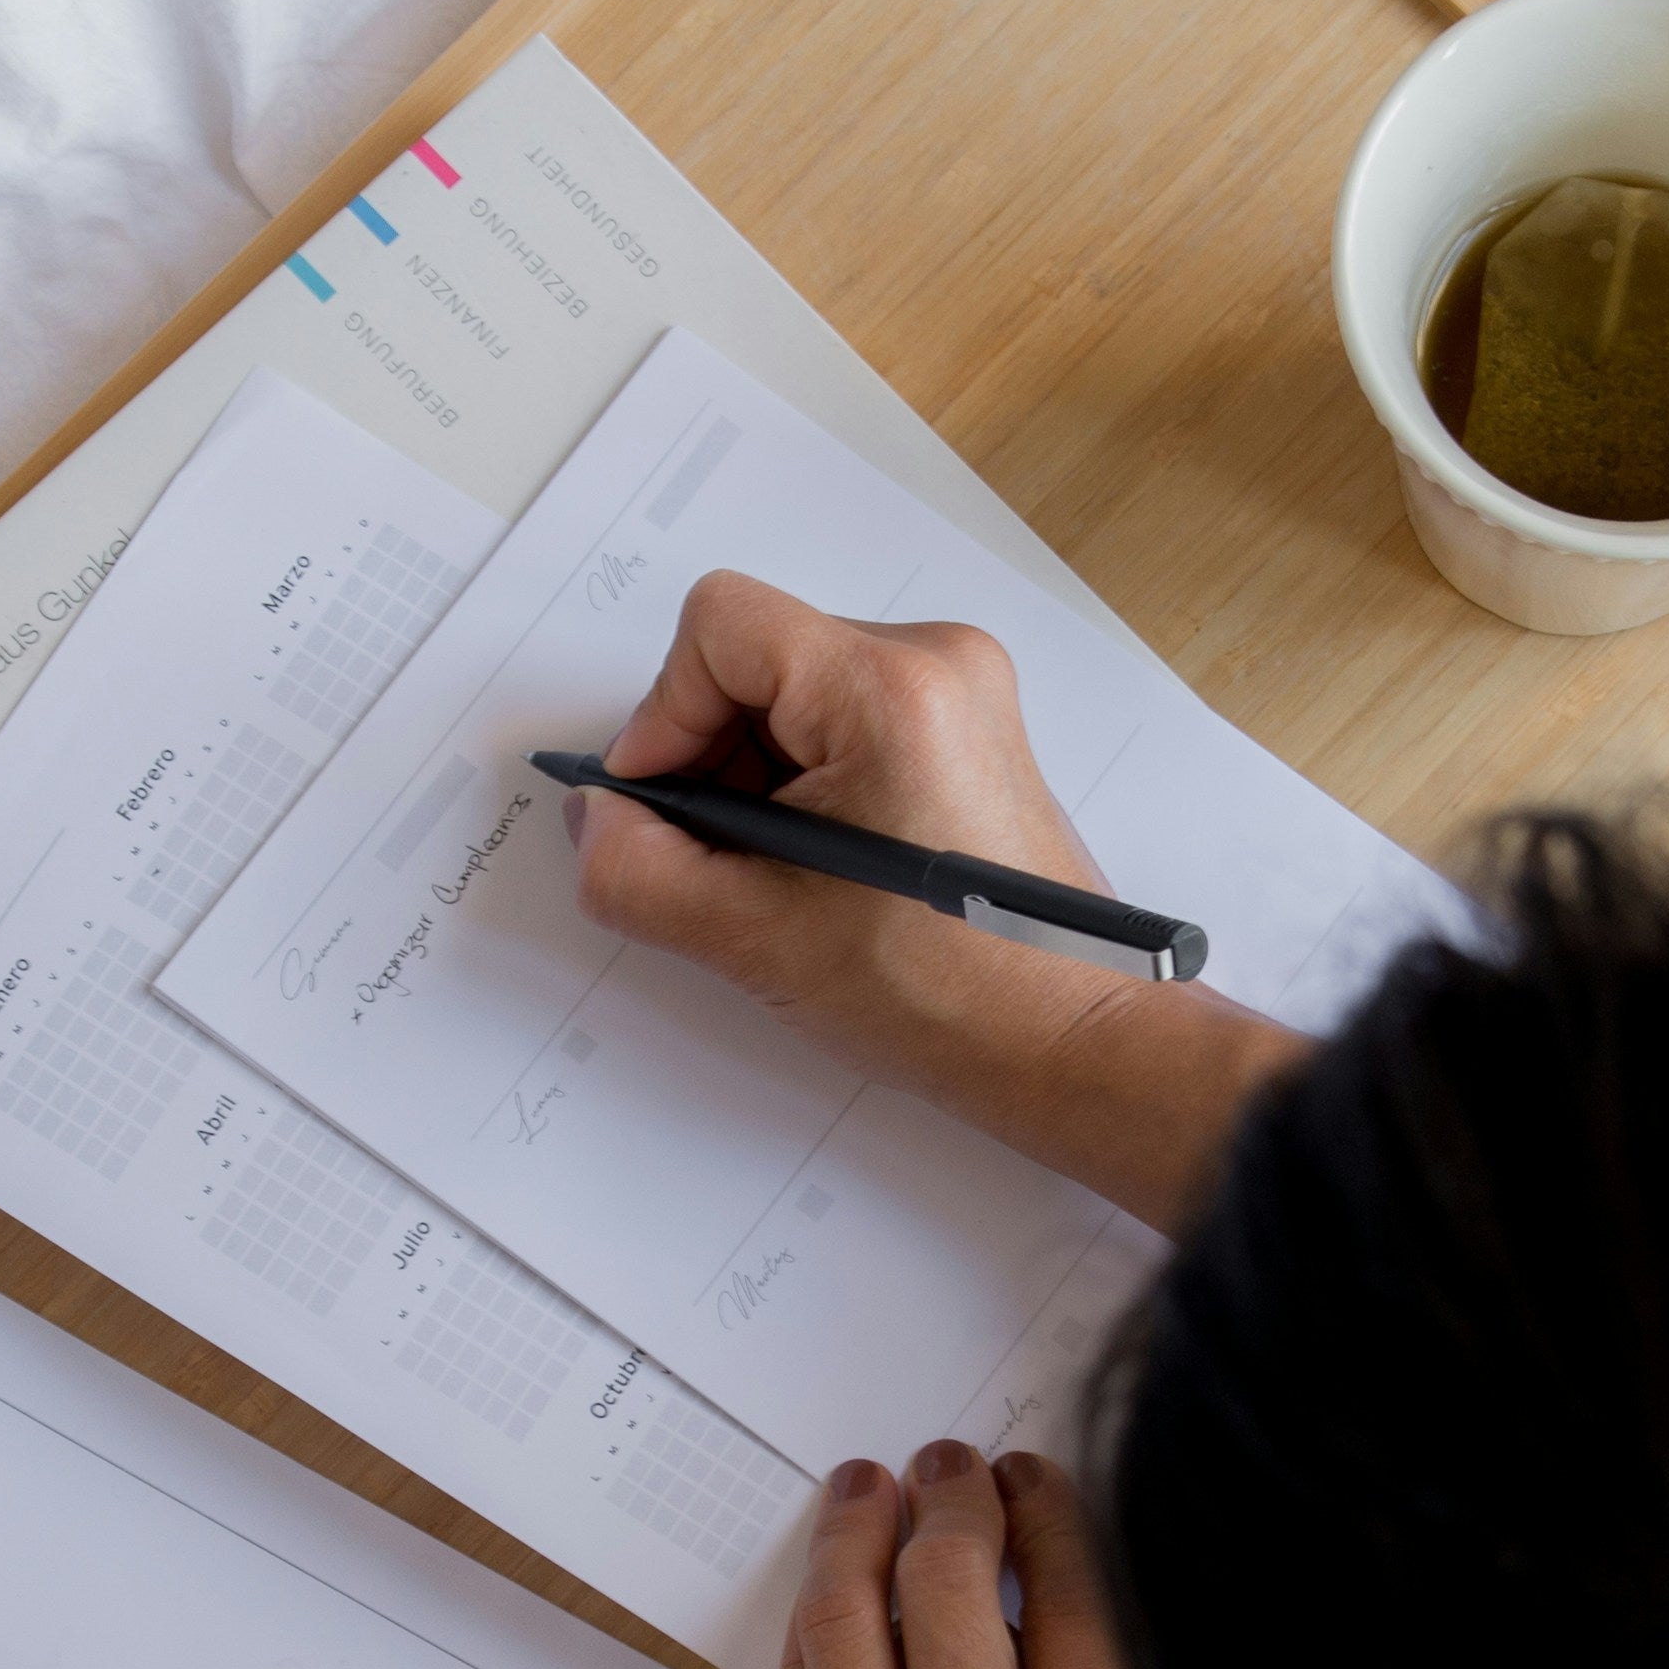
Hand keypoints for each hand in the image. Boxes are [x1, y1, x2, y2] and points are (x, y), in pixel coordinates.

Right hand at [571, 570, 1305, 1234]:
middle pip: (756, 658)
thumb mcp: (753, 937)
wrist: (1066, 1041)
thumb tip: (601, 820)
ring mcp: (962, 691)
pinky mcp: (968, 727)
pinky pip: (845, 720)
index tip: (663, 805)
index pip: (720, 627)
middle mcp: (938, 663)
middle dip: (713, 758)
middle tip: (722, 860)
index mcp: (891, 690)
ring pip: (795, 693)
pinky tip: (824, 866)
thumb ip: (638, 869)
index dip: (665, 716)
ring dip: (759, 777)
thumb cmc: (948, 994)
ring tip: (785, 875)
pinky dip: (808, 783)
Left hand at [765, 1440, 1212, 1668]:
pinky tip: (834, 1598)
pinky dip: (817, 1634)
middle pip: (950, 1570)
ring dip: (856, 1531)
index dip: (1048, 1501)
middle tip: (952, 1466)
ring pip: (846, 1617)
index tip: (1037, 1476)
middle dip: (953, 1496)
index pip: (1071, 1576)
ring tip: (868, 1489)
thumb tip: (1089, 1602)